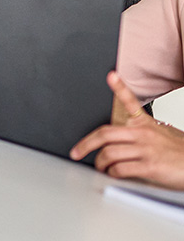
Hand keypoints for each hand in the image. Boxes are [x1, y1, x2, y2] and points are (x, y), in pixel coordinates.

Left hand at [70, 71, 183, 188]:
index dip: (120, 87)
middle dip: (86, 144)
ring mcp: (146, 149)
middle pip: (106, 133)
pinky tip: (113, 174)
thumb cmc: (183, 154)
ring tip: (99, 167)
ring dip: (100, 162)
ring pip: (110, 152)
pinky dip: (113, 172)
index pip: (131, 101)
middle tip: (77, 151)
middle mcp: (143, 134)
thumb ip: (144, 133)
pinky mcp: (150, 166)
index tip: (111, 75)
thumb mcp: (165, 134)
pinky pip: (121, 168)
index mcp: (147, 124)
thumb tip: (128, 138)